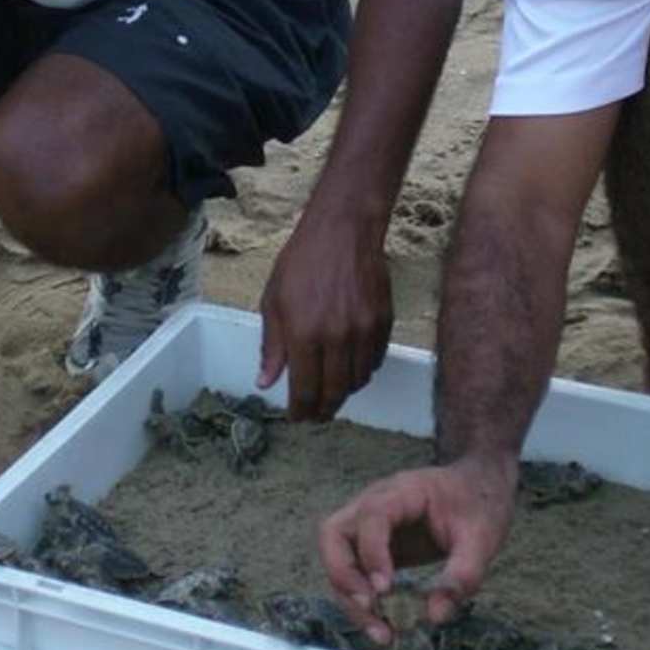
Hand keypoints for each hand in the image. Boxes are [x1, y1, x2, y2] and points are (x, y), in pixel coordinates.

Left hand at [256, 203, 392, 420]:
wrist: (343, 232)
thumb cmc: (301, 262)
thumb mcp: (273, 301)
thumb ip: (272, 346)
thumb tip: (266, 382)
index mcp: (303, 334)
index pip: (305, 390)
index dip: (301, 411)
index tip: (297, 417)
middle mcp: (336, 338)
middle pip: (334, 393)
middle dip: (323, 410)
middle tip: (316, 414)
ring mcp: (364, 332)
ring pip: (357, 381)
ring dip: (343, 392)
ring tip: (331, 390)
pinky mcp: (383, 323)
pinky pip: (375, 361)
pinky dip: (362, 371)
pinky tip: (350, 366)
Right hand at [317, 458, 515, 643]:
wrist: (478, 488)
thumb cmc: (479, 504)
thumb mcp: (483, 538)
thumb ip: (463, 575)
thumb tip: (436, 616)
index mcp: (402, 492)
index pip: (371, 516)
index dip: (372, 553)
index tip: (384, 590)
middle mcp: (373, 504)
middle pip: (333, 533)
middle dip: (343, 575)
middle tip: (370, 608)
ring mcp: (368, 525)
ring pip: (335, 557)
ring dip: (349, 596)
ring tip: (380, 631)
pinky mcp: (372, 547)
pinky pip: (352, 572)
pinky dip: (361, 600)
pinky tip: (384, 624)